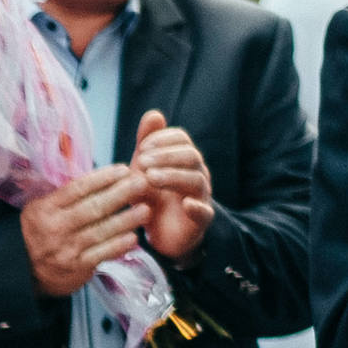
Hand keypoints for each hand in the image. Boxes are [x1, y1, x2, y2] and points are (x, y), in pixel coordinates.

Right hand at [19, 166, 149, 298]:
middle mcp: (55, 228)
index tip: (123, 170)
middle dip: (121, 193)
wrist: (23, 273)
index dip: (102, 178)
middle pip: (93, 208)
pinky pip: (102, 254)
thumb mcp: (39, 209)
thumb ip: (65, 196)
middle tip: (142, 182)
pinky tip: (133, 237)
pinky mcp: (76, 269)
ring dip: (126, 219)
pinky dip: (118, 245)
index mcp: (46, 209)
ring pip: (101, 231)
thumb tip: (100, 178)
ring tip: (145, 209)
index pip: (77, 189)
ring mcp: (66, 250)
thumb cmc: (37, 234)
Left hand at [130, 110, 215, 264]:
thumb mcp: (143, 170)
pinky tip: (186, 204)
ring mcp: (201, 196)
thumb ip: (147, 144)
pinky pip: (205, 212)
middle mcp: (196, 173)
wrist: (159, 234)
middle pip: (190, 156)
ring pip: (196, 180)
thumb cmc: (152, 196)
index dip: (163, 139)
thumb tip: (153, 114)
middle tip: (142, 162)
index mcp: (183, 159)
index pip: (181, 139)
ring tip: (150, 178)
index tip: (142, 148)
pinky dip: (197, 207)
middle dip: (166, 155)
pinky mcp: (200, 220)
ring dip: (173, 176)